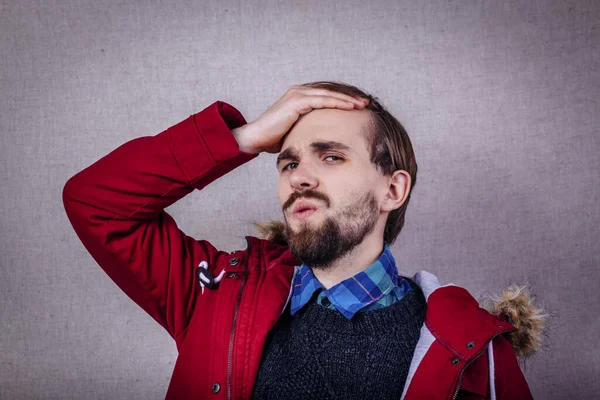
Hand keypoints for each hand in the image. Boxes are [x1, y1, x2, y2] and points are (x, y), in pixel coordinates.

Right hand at [232, 85, 368, 153]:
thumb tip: (321, 139)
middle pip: (331, 91)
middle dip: (350, 97)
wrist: (255, 138)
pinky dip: (339, 102)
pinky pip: (323, 100)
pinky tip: (351, 107)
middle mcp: (300, 91)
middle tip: (367, 103)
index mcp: (300, 97)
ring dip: (349, 99)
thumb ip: (308, 129)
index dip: (344, 99)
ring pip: (330, 93)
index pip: (328, 95)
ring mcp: (298, 94)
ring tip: (364, 104)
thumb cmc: (273, 139)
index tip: (360, 107)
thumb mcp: (296, 132)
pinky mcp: (297, 101)